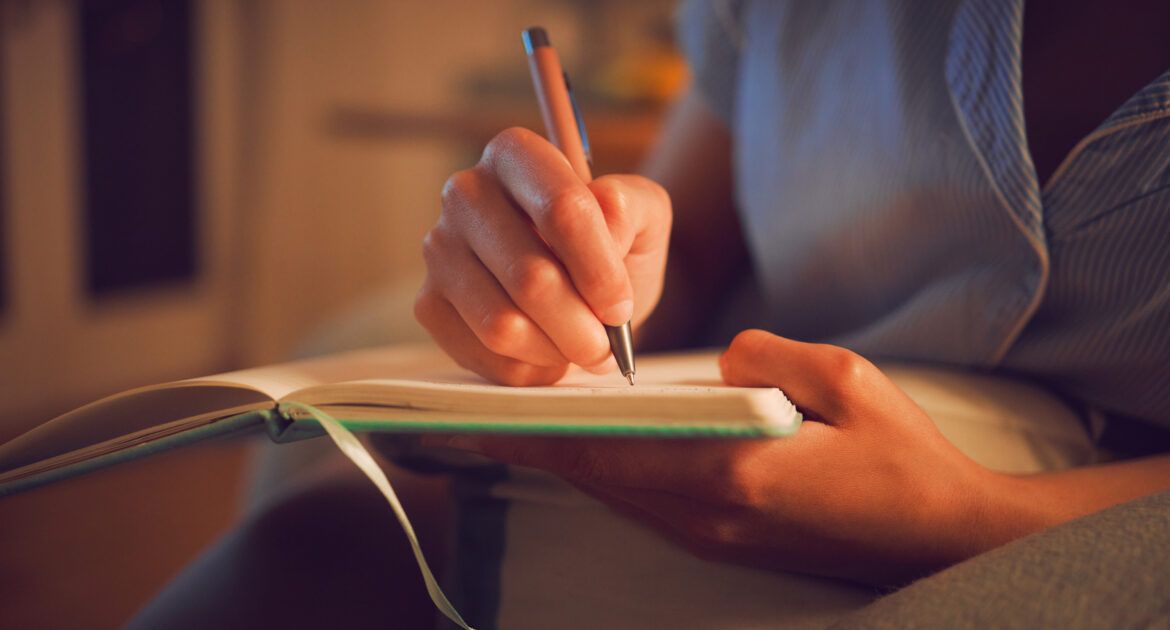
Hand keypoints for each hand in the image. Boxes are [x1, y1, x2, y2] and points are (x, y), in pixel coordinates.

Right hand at [415, 127, 671, 384]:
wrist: (583, 287)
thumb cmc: (613, 245)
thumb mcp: (643, 214)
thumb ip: (631, 209)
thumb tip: (604, 224)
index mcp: (517, 154)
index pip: (561, 209)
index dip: (599, 270)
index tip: (620, 306)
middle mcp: (466, 192)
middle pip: (531, 277)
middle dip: (582, 326)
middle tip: (607, 344)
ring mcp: (440, 249)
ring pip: (502, 325)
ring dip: (556, 350)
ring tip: (580, 347)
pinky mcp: (429, 301)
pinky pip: (482, 354)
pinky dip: (528, 368)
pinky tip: (547, 351)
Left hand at [422, 329, 1011, 584]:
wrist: (945, 538)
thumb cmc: (905, 459)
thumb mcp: (847, 380)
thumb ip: (766, 356)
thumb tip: (716, 361)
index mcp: (735, 474)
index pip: (611, 452)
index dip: (540, 434)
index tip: (481, 417)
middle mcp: (710, 516)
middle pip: (599, 477)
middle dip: (537, 445)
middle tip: (477, 412)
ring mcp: (715, 537)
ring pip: (617, 494)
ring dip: (569, 459)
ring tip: (521, 422)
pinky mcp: (724, 542)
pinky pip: (645, 503)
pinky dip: (608, 472)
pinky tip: (595, 445)